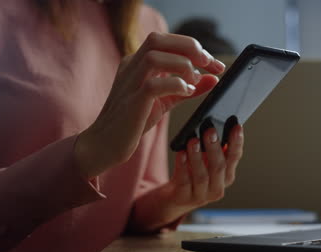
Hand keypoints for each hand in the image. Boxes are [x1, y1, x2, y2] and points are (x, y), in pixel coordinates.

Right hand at [74, 32, 225, 177]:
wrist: (105, 144)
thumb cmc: (134, 121)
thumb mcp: (165, 100)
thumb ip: (187, 88)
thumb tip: (213, 78)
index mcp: (138, 62)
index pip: (167, 41)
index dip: (194, 47)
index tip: (215, 64)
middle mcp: (131, 66)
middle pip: (158, 39)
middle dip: (189, 47)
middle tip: (209, 65)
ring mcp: (130, 82)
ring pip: (154, 55)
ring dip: (182, 64)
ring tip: (193, 81)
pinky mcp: (132, 101)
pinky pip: (153, 84)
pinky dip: (175, 85)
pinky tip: (186, 92)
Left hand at [130, 124, 243, 231]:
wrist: (175, 197)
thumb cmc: (193, 172)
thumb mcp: (206, 162)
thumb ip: (212, 148)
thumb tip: (213, 125)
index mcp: (227, 176)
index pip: (234, 158)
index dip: (237, 143)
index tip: (237, 126)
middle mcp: (218, 187)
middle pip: (219, 167)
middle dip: (215, 148)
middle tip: (210, 130)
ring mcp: (202, 195)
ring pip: (202, 176)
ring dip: (198, 157)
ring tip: (193, 140)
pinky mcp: (184, 198)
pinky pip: (184, 181)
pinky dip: (182, 166)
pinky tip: (181, 153)